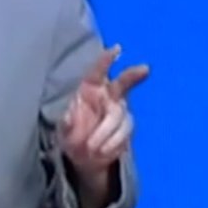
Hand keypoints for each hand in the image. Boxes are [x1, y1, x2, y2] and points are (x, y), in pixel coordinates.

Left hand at [60, 44, 148, 173]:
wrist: (84, 158)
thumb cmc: (71, 134)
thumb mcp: (62, 129)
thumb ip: (65, 122)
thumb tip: (67, 116)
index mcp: (90, 88)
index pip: (98, 71)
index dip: (107, 60)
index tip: (117, 49)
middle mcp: (108, 96)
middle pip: (123, 83)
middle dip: (133, 75)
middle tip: (145, 69)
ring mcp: (120, 110)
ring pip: (119, 116)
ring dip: (105, 133)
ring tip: (91, 148)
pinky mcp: (127, 127)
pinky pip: (124, 133)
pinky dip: (112, 143)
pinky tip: (101, 151)